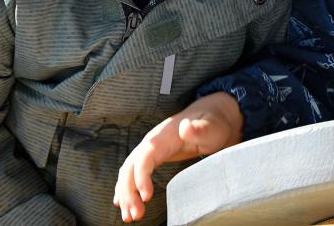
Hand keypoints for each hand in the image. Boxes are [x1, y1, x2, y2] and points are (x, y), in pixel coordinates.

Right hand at [114, 92, 242, 222]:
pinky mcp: (151, 157)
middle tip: (136, 215)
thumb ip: (199, 128)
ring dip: (125, 194)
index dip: (141, 176)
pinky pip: (132, 173)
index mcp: (163, 136)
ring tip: (130, 216)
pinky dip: (126, 189)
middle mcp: (151, 142)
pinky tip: (122, 204)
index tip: (146, 197)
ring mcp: (149, 150)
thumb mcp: (210, 127)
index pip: (145, 156)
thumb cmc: (212, 124)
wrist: (210, 117)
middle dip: (128, 191)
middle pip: (131, 167)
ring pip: (128, 172)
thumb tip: (186, 126)